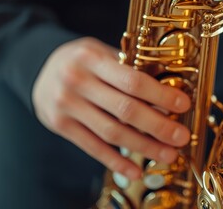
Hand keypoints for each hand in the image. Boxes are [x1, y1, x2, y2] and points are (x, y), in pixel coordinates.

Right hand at [32, 37, 190, 179]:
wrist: (39, 69)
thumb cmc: (81, 60)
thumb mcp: (101, 52)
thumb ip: (128, 67)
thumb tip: (168, 88)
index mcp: (91, 58)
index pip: (132, 80)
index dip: (160, 95)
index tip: (183, 105)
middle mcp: (77, 81)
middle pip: (125, 109)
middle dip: (158, 126)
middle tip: (181, 136)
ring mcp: (66, 105)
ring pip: (112, 132)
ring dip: (144, 147)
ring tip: (168, 154)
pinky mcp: (61, 126)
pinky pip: (92, 147)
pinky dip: (116, 161)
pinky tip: (135, 171)